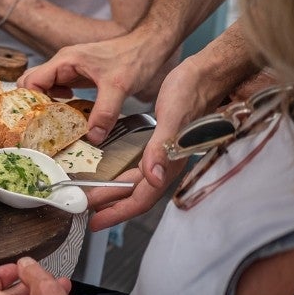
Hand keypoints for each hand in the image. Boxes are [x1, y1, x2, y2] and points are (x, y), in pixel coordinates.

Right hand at [20, 28, 171, 144]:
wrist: (149, 46)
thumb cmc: (134, 58)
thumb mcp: (119, 87)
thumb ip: (105, 113)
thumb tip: (92, 137)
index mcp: (65, 61)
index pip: (32, 81)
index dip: (32, 102)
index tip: (41, 120)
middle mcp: (63, 63)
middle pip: (32, 82)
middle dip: (35, 103)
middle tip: (45, 122)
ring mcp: (70, 68)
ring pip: (44, 85)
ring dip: (47, 102)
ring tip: (56, 119)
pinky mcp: (79, 74)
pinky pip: (58, 87)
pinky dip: (58, 100)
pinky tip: (70, 108)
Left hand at [84, 52, 221, 229]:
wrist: (207, 74)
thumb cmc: (192, 91)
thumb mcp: (174, 117)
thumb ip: (163, 148)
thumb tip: (154, 179)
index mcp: (170, 162)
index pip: (141, 197)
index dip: (118, 210)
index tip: (97, 220)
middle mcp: (167, 163)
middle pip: (136, 194)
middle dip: (112, 206)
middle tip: (86, 213)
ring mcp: (165, 154)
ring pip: (137, 183)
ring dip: (115, 193)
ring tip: (94, 199)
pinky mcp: (161, 143)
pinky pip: (139, 167)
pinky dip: (123, 175)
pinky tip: (112, 173)